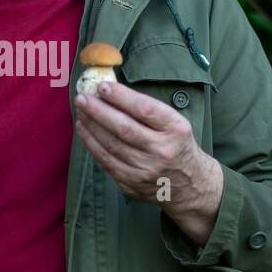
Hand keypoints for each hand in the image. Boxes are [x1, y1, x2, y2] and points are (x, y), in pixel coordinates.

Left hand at [74, 81, 223, 245]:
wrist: (190, 185)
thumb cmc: (177, 145)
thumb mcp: (175, 123)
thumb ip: (148, 110)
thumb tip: (111, 92)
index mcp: (176, 130)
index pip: (145, 110)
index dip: (122, 97)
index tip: (103, 86)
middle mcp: (162, 150)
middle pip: (124, 128)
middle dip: (99, 111)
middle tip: (82, 98)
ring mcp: (146, 170)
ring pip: (111, 145)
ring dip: (92, 126)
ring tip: (81, 110)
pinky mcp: (132, 183)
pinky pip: (106, 161)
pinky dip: (92, 144)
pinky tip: (84, 129)